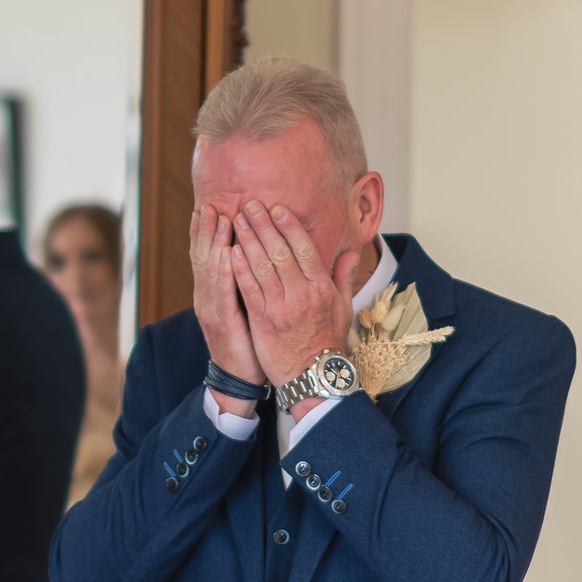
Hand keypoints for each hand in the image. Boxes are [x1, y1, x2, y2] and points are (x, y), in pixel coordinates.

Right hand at [190, 202, 261, 406]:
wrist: (240, 377)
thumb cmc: (248, 341)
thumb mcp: (246, 307)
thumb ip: (248, 282)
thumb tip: (253, 256)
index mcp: (214, 293)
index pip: (208, 256)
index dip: (207, 232)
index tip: (209, 206)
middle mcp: (207, 297)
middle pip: (203, 256)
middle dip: (205, 229)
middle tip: (207, 203)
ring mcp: (212, 309)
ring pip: (210, 269)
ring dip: (213, 241)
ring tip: (217, 217)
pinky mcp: (223, 322)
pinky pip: (222, 292)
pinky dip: (224, 271)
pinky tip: (227, 253)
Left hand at [229, 202, 356, 411]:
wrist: (312, 376)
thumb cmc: (327, 340)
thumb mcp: (343, 307)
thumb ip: (344, 277)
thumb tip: (351, 252)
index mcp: (322, 288)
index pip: (304, 249)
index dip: (289, 226)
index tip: (276, 208)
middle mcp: (302, 294)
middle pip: (280, 252)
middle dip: (264, 225)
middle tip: (249, 205)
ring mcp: (282, 307)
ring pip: (262, 266)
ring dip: (248, 240)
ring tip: (237, 220)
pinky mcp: (263, 321)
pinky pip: (249, 289)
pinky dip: (240, 269)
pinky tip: (231, 251)